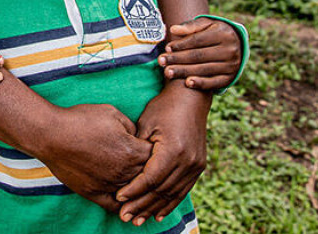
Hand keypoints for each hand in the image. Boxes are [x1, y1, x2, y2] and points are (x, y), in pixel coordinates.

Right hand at [31, 104, 151, 212]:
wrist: (52, 134)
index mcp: (132, 151)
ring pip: (134, 194)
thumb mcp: (112, 113)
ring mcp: (109, 185)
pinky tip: (125, 202)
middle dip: (151, 172)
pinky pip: (114, 206)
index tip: (155, 149)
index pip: (157, 158)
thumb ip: (131, 126)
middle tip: (151, 168)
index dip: (158, 152)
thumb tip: (137, 136)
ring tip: (141, 186)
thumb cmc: (81, 120)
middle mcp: (124, 172)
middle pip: (148, 177)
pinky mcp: (93, 193)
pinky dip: (122, 205)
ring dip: (139, 190)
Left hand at [116, 87, 209, 225]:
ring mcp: (196, 165)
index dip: (133, 190)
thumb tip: (122, 172)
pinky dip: (170, 203)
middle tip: (124, 217)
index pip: (150, 178)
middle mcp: (188, 161)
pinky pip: (183, 190)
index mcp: (173, 150)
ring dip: (154, 208)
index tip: (118, 198)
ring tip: (138, 220)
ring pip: (172, 194)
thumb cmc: (163, 108)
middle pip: (161, 190)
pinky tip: (158, 214)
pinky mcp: (199, 166)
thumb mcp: (145, 124)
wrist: (190, 98)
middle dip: (141, 205)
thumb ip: (136, 150)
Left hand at [158, 17, 241, 91]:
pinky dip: (201, 83)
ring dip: (184, 72)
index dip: (181, 45)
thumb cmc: (216, 32)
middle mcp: (230, 50)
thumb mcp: (207, 24)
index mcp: (223, 34)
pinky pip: (214, 82)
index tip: (167, 48)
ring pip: (204, 69)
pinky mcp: (230, 78)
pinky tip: (187, 83)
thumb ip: (191, 26)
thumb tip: (173, 29)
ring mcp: (231, 65)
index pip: (198, 40)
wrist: (238, 45)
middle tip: (161, 61)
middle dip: (178, 59)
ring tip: (168, 72)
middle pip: (199, 56)